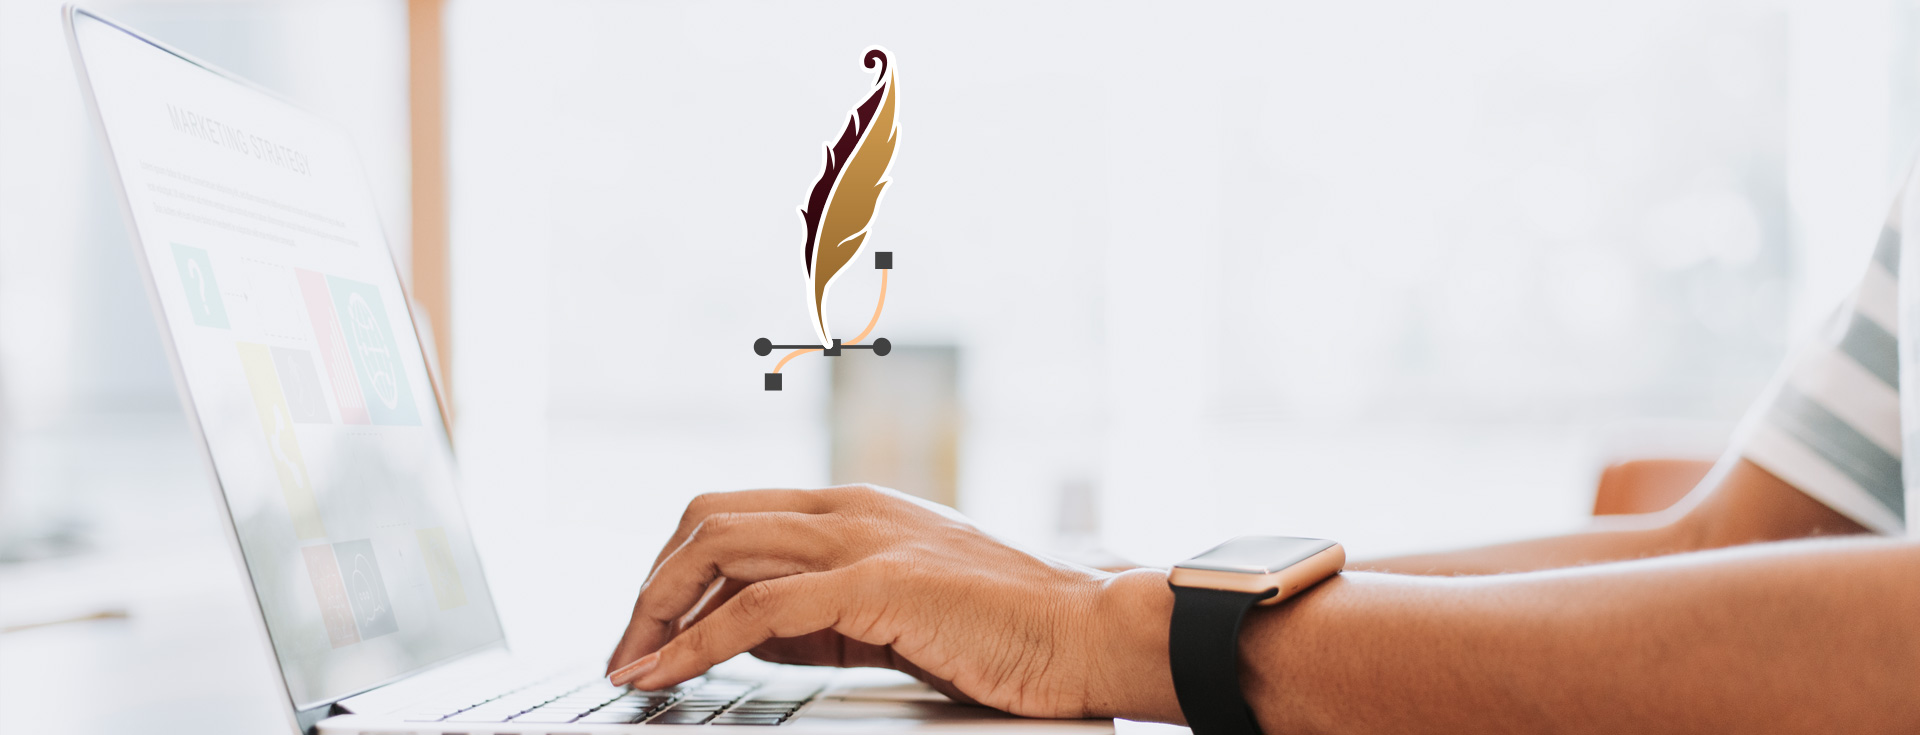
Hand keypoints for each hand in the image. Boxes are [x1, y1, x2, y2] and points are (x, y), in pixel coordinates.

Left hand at [604, 485, 1179, 719]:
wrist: (1085, 632)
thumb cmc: (1006, 630)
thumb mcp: (895, 611)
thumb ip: (822, 614)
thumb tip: (746, 633)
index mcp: (854, 506)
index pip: (731, 515)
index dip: (675, 570)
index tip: (647, 629)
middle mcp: (848, 507)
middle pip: (706, 520)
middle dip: (650, 588)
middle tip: (626, 652)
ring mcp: (861, 539)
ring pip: (717, 549)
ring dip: (657, 612)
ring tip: (632, 667)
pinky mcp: (875, 585)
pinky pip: (757, 610)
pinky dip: (697, 644)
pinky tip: (671, 675)